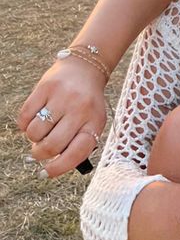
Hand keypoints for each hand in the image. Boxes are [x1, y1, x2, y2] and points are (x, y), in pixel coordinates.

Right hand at [17, 55, 106, 175]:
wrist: (85, 67)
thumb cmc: (87, 103)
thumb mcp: (92, 121)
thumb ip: (77, 143)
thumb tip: (52, 166)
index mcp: (94, 122)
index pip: (76, 153)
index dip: (58, 168)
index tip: (46, 172)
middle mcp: (80, 109)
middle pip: (51, 146)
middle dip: (40, 154)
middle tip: (39, 150)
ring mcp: (62, 97)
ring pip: (35, 133)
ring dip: (33, 138)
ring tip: (41, 130)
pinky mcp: (46, 87)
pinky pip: (24, 117)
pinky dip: (25, 124)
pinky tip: (34, 118)